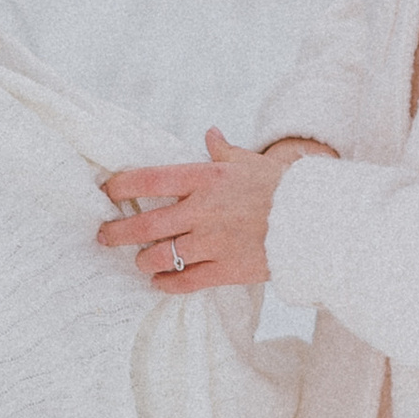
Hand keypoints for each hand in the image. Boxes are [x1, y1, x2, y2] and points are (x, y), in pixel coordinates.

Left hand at [97, 130, 330, 291]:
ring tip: (139, 260)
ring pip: (160, 256)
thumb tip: (210, 134)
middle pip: (145, 224)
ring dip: (143, 260)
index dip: (121, 186)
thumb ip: (224, 151)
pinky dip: (166, 283)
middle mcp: (203, 210)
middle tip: (103, 236)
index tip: (107, 192)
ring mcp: (213, 242)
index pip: (149, 179)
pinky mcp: (225, 270)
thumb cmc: (281, 188)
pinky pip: (184, 282)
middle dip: (117, 233)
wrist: (315, 221)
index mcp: (206, 178)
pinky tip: (159, 282)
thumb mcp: (250, 162)